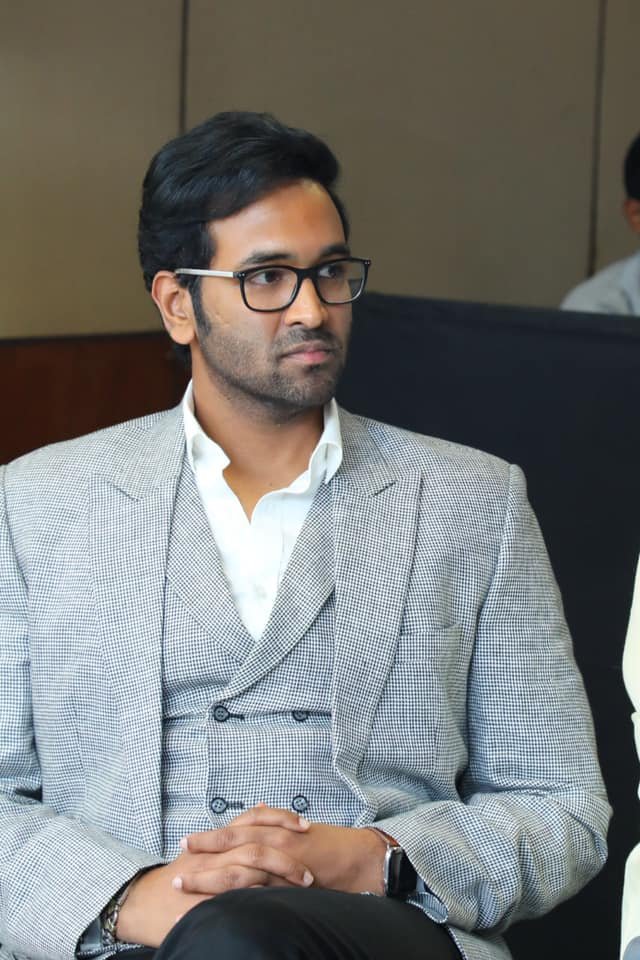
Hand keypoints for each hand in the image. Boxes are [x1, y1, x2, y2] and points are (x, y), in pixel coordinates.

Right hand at [116, 810, 314, 947]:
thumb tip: (260, 807)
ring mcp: (210, 875)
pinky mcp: (205, 900)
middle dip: (288, 856)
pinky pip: (235, 895)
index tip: (305, 825)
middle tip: (308, 871)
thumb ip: (230, 834)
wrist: (141, 903)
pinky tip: (276, 903)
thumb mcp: (203, 852)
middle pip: (258, 844)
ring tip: (303, 888)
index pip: (254, 819)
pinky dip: (257, 897)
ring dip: (280, 877)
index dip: (281, 819)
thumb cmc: (177, 878)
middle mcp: (214, 852)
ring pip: (250, 868)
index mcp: (218, 840)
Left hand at [181, 805, 387, 895]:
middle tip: (178, 856)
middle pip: (231, 842)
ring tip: (186, 882)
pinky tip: (219, 905)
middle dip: (203, 850)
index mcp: (275, 829)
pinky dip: (237, 896)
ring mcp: (282, 859)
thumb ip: (276, 823)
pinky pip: (259, 889)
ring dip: (210, 875)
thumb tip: (258, 808)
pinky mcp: (291, 881)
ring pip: (239, 864)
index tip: (185, 843)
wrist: (360, 857)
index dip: (210, 836)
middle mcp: (276, 838)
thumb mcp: (299, 830)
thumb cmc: (330, 845)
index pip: (235, 829)